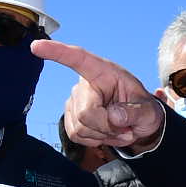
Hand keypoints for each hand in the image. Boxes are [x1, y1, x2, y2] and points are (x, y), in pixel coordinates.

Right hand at [31, 39, 165, 150]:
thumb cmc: (144, 110)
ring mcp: (75, 101)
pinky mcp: (71, 118)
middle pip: (86, 113)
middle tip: (126, 127)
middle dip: (108, 127)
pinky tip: (107, 134)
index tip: (36, 46)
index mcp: (104, 71)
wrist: (138, 125)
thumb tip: (114, 117)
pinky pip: (77, 135)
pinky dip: (95, 140)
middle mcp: (85, 84)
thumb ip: (135, 113)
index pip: (78, 58)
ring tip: (119, 129)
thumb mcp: (149, 111)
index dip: (57, 52)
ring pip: (81, 128)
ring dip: (104, 135)